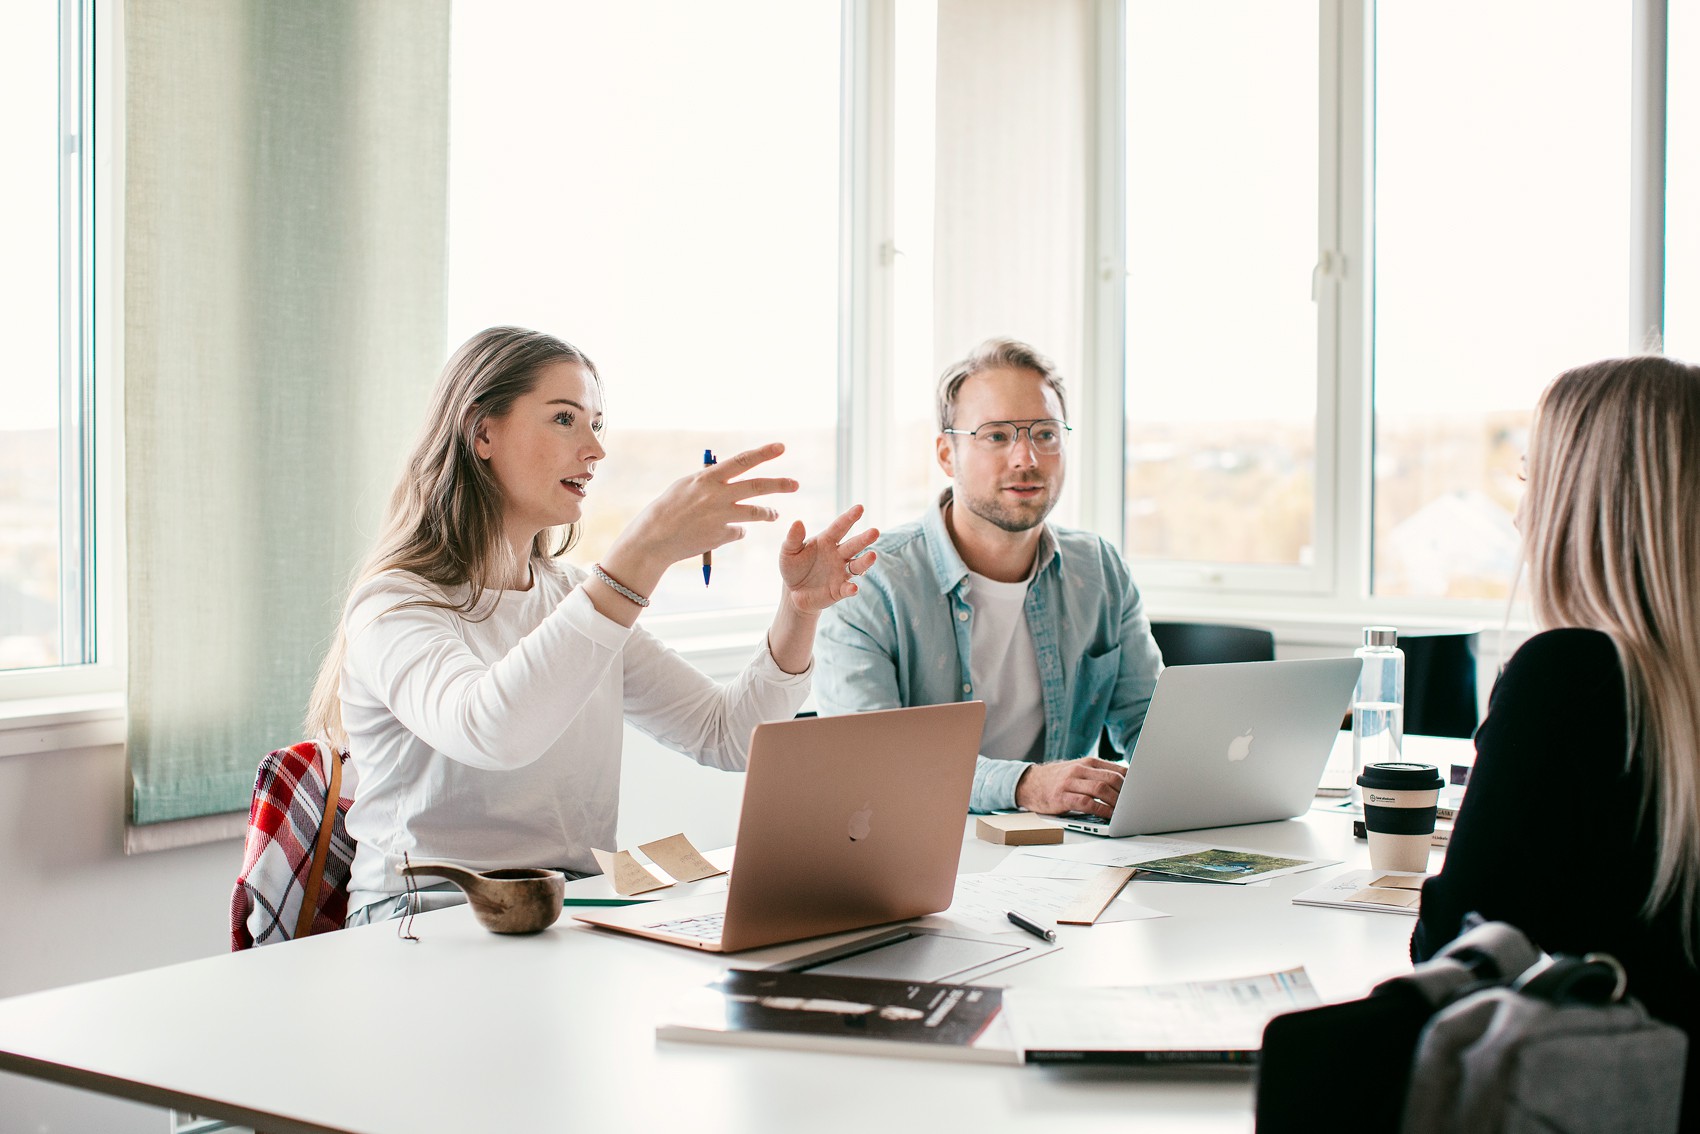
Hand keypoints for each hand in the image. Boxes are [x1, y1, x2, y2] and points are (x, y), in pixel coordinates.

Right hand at [615, 442, 797, 571]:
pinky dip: (736, 530)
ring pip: (755, 512)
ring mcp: (720, 517)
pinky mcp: (721, 536)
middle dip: (779, 484)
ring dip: (768, 513)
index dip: (763, 453)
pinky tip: (724, 532)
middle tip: (795, 484)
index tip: (781, 447)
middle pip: (757, 487)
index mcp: (707, 478)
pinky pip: (739, 531)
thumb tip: (730, 476)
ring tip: (775, 514)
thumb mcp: (686, 486)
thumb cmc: (668, 508)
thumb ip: (709, 481)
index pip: (742, 461)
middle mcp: (717, 496)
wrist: (654, 539)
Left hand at [777, 504, 878, 614]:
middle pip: (854, 545)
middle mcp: (838, 554)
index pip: (840, 527)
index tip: (860, 507)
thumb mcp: (788, 552)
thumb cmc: (793, 567)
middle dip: (864, 538)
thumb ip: (793, 538)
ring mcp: (841, 572)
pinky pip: (847, 588)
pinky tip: (853, 588)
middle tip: (875, 531)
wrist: (793, 592)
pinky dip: (851, 588)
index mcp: (827, 541)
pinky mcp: (840, 590)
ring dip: (865, 561)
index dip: (849, 517)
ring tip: (872, 556)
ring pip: (857, 565)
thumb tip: (798, 522)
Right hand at [1015, 757, 1124, 816]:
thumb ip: (1098, 775)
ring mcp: (1070, 782)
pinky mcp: (1062, 797)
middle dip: (1126, 793)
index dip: (1132, 782)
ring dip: (1115, 802)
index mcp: (1088, 762)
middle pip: (1111, 778)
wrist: (1029, 783)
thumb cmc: (1058, 780)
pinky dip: (1101, 810)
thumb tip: (1126, 784)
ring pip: (1101, 789)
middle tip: (1133, 805)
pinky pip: (1087, 803)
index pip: (1117, 769)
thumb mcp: (1079, 771)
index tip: (1140, 793)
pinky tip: (1108, 816)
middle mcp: (1080, 769)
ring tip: (1123, 812)